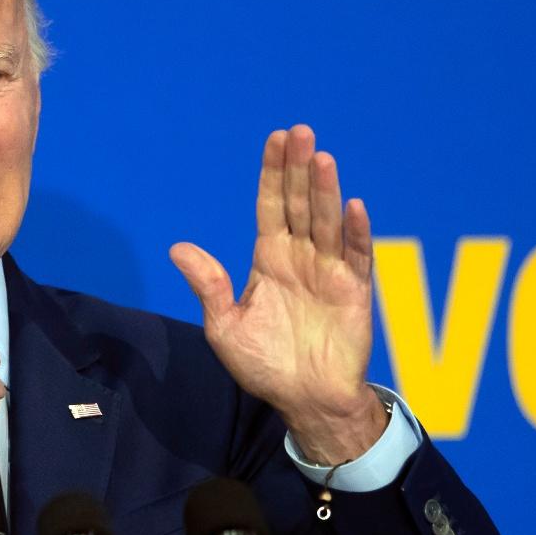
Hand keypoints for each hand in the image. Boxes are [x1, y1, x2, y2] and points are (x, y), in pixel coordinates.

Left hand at [170, 124, 386, 464]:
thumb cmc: (264, 366)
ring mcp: (329, 271)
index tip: (275, 139)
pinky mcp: (354, 292)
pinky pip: (357, 257)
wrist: (305, 401)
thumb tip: (177, 248)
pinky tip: (353, 206)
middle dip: (298, 168)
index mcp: (269, 259)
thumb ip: (208, 286)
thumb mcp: (225, 327)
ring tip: (321, 158)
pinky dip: (356, 233)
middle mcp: (300, 257)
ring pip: (326, 222)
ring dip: (325, 191)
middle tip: (300, 132)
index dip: (273, 173)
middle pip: (299, 204)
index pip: (271, 205)